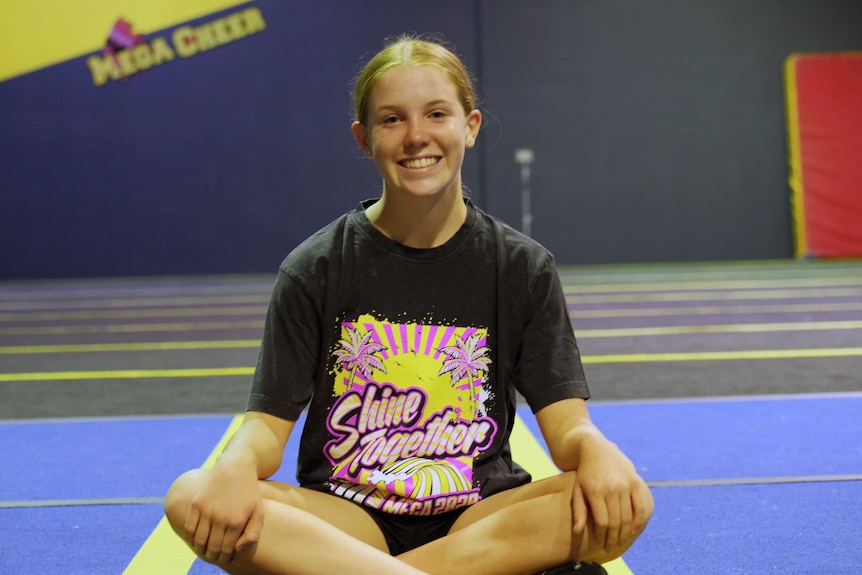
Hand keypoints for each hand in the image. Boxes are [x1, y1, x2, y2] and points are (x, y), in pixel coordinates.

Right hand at [183, 465, 264, 562]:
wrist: (235, 467)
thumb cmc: (248, 492)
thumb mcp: (258, 511)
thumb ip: (252, 534)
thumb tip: (237, 550)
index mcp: (236, 522)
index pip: (226, 550)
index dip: (225, 558)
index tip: (226, 559)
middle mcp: (219, 518)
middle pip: (211, 548)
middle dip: (213, 556)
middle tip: (215, 556)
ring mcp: (206, 511)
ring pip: (198, 541)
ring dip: (201, 549)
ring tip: (206, 550)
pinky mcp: (196, 504)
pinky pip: (189, 528)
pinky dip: (191, 537)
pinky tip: (197, 539)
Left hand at [571, 435, 652, 553]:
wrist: (596, 449)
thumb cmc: (584, 473)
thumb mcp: (577, 490)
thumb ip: (578, 510)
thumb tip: (576, 531)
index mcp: (595, 491)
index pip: (602, 521)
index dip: (603, 535)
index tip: (601, 543)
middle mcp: (611, 488)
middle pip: (616, 521)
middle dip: (614, 538)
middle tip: (611, 548)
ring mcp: (625, 484)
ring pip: (628, 516)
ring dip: (625, 533)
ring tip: (621, 542)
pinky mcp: (635, 481)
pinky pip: (640, 505)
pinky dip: (639, 520)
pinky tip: (634, 530)